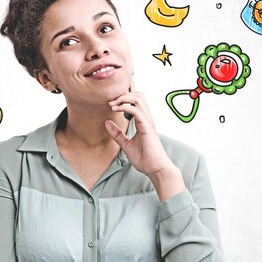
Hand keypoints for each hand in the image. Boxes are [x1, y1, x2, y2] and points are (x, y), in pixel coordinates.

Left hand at [105, 80, 184, 200]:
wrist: (155, 169)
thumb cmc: (144, 158)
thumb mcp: (126, 144)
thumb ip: (117, 134)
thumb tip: (106, 123)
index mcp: (143, 120)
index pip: (137, 100)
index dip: (128, 92)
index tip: (114, 94)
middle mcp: (147, 118)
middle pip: (138, 95)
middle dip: (123, 94)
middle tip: (111, 102)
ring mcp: (148, 121)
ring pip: (138, 99)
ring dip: (124, 98)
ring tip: (112, 105)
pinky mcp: (147, 127)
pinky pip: (137, 110)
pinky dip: (125, 107)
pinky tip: (116, 110)